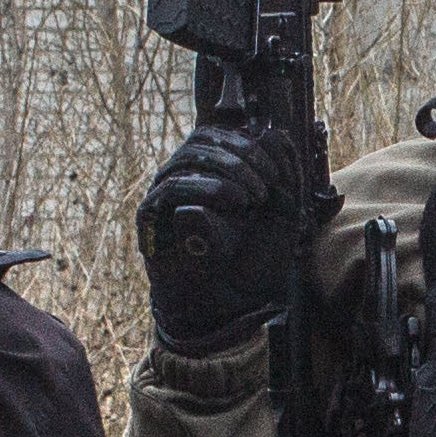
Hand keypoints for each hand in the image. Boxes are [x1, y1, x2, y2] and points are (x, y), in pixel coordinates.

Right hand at [136, 116, 309, 350]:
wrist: (230, 303)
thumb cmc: (253, 258)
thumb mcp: (281, 213)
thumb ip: (284, 174)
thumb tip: (278, 133)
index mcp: (210, 172)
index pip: (220, 135)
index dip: (250, 144)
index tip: (277, 172)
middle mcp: (183, 178)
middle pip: (202, 139)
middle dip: (241, 156)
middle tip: (268, 185)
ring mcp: (163, 195)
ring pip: (187, 157)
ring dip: (228, 170)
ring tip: (254, 197)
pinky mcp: (150, 217)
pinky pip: (173, 187)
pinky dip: (208, 188)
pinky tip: (235, 202)